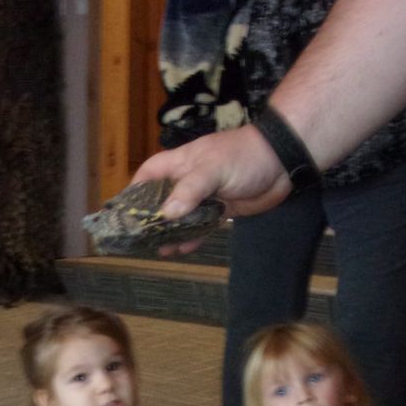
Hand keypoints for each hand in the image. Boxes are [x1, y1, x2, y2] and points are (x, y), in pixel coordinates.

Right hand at [131, 126, 291, 249]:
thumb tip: (166, 215)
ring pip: (180, 217)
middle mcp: (188, 179)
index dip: (134, 191)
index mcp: (180, 163)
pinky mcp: (220, 210)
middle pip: (161, 200)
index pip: (148, 175)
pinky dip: (192, 237)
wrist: (282, 161)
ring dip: (171, 232)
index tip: (123, 212)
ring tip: (159, 249)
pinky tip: (183, 249)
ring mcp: (205, 196)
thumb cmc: (243, 156)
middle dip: (150, 219)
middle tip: (139, 239)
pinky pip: (200, 226)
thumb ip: (189, 191)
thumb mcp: (212, 169)